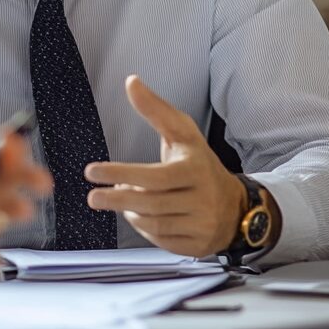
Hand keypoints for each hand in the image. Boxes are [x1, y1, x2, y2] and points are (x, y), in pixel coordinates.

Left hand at [84, 75, 245, 257]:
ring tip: (119, 200)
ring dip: (130, 212)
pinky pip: (161, 241)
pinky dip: (144, 229)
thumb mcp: (182, 133)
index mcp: (196, 169)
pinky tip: (138, 215)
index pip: (153, 176)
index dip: (121, 173)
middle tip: (93, 196)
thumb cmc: (199, 163)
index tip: (92, 171)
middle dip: (117, 199)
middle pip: (150, 203)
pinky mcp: (198, 246)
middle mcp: (202, 199)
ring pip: (153, 224)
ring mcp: (201, 225)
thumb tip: (130, 81)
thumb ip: (155, 109)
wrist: (236, 205)